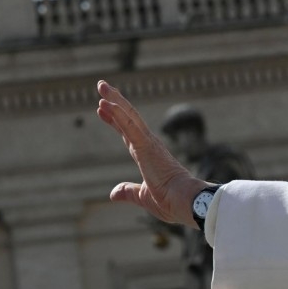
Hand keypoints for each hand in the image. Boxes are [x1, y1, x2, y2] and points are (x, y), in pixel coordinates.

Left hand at [97, 80, 208, 227]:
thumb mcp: (143, 197)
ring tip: (102, 85)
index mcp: (147, 155)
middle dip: (114, 100)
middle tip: (102, 85)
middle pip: (127, 117)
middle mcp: (148, 144)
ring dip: (114, 100)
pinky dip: (117, 114)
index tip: (102, 108)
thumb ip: (128, 192)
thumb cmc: (170, 201)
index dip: (114, 119)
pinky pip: (129, 127)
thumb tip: (113, 193)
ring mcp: (147, 144)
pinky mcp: (146, 147)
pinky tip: (105, 104)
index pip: (127, 131)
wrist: (186, 203)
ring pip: (128, 116)